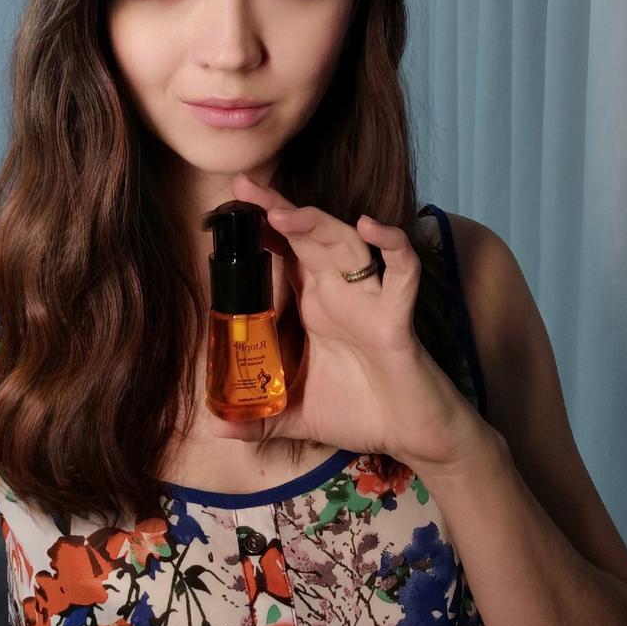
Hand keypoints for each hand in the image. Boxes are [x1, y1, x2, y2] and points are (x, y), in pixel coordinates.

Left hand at [205, 172, 488, 473]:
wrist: (412, 439)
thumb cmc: (358, 412)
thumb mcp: (294, 416)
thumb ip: (257, 418)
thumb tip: (214, 427)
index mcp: (311, 305)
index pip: (282, 253)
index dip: (260, 227)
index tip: (229, 206)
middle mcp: (338, 293)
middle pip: (307, 236)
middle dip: (278, 209)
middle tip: (245, 185)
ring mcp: (368, 300)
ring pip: (344, 244)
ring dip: (317, 224)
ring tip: (283, 213)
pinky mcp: (397, 318)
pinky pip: (401, 273)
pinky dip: (392, 246)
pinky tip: (371, 226)